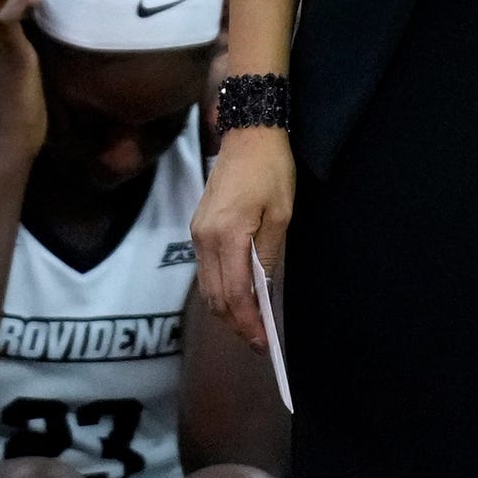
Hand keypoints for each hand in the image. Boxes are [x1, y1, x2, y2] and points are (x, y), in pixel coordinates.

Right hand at [192, 124, 293, 351]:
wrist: (248, 133)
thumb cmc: (271, 170)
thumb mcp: (281, 213)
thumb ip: (267, 255)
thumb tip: (262, 291)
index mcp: (227, 235)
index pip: (234, 293)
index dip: (247, 322)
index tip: (262, 343)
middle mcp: (204, 239)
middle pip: (215, 296)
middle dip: (235, 323)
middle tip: (258, 341)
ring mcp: (197, 233)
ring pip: (207, 286)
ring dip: (226, 309)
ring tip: (250, 324)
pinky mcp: (197, 227)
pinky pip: (206, 269)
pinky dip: (220, 289)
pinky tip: (239, 295)